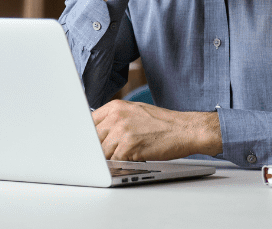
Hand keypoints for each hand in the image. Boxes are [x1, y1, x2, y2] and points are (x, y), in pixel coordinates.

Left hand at [92, 99, 221, 161]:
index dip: (87, 137)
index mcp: (115, 107)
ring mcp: (122, 131)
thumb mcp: (135, 112)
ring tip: (123, 158)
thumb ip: (115, 119)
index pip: (88, 123)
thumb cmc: (162, 123)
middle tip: (104, 156)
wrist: (185, 129)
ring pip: (101, 152)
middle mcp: (116, 117)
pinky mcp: (129, 147)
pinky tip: (129, 162)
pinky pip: (114, 161)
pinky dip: (119, 165)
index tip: (86, 145)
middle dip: (97, 150)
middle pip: (92, 139)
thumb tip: (97, 132)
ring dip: (109, 159)